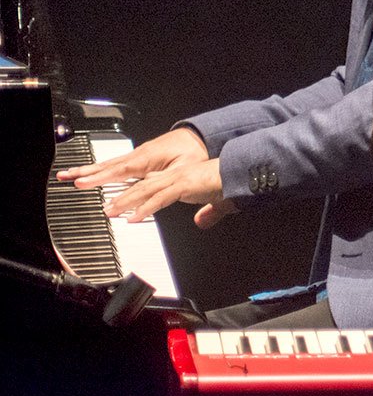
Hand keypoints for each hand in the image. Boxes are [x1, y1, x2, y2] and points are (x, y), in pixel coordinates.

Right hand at [58, 127, 207, 186]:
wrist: (200, 137)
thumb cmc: (194, 153)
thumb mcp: (183, 169)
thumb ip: (163, 181)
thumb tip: (145, 190)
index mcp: (147, 158)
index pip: (118, 170)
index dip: (99, 178)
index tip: (81, 183)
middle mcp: (139, 155)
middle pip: (107, 165)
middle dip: (84, 171)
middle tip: (63, 176)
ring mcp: (138, 155)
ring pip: (109, 163)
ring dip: (89, 169)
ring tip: (69, 174)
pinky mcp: (141, 157)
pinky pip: (116, 163)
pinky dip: (101, 168)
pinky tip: (93, 173)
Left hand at [102, 157, 234, 224]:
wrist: (242, 174)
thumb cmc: (232, 185)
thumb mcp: (217, 203)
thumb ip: (208, 212)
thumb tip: (202, 221)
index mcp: (182, 178)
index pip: (154, 184)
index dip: (137, 193)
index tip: (124, 201)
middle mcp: (177, 176)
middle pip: (143, 186)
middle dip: (123, 197)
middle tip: (108, 207)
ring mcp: (179, 179)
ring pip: (146, 191)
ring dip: (126, 202)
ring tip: (111, 211)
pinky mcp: (183, 186)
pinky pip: (159, 199)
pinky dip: (144, 208)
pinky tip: (133, 217)